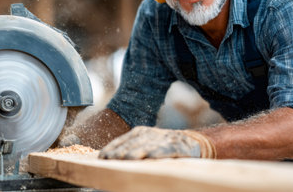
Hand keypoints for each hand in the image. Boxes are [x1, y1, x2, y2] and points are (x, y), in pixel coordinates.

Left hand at [98, 126, 215, 159]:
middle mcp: (150, 134)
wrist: (191, 143)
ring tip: (126, 158)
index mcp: (140, 132)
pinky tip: (148, 157)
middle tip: (110, 159)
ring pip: (146, 146)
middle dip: (120, 151)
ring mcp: (162, 139)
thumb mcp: (145, 144)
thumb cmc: (163, 146)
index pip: (122, 140)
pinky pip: (164, 150)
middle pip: (132, 143)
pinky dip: (156, 152)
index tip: (102, 157)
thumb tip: (107, 158)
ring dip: (135, 151)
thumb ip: (130, 148)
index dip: (112, 148)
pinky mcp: (175, 146)